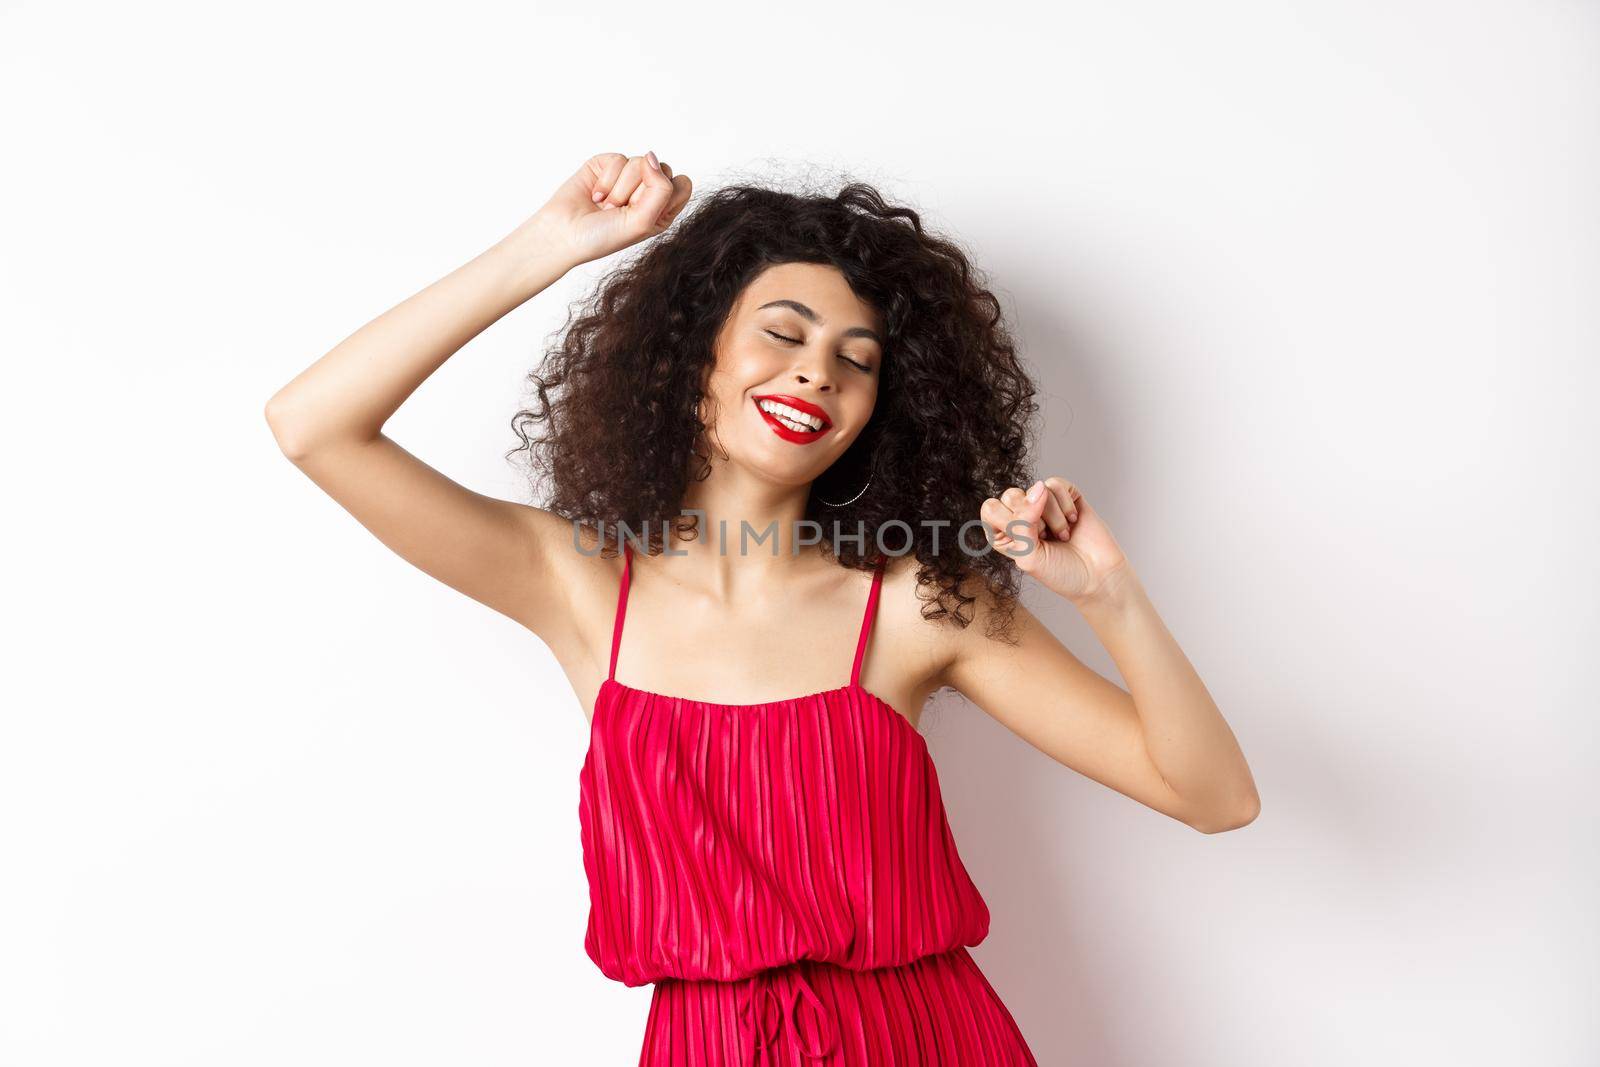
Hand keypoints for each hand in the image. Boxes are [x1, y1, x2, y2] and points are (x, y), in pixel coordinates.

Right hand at [524, 151, 692, 267]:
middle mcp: (647, 192)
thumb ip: (660, 189)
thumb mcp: (642, 222)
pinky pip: (619, 159)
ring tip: (606, 206)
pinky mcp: (607, 166)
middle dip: (639, 192)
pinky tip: (595, 195)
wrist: (564, 234)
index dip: (665, 193)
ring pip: (640, 162)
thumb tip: (651, 155)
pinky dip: (606, 180)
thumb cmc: (603, 237)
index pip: (682, 185)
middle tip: (621, 211)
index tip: (644, 210)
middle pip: (663, 170)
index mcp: (662, 210)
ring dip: (620, 189)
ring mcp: (627, 178)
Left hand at [980, 477, 1131, 604]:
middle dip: (1032, 518)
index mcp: (1004, 534)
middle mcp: (1021, 517)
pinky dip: (1066, 504)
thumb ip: (1022, 523)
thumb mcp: (1030, 556)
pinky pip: (1056, 484)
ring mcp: (1043, 505)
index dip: (1007, 521)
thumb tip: (1038, 487)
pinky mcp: (1065, 496)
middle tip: (1047, 538)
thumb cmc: (1061, 573)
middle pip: (1011, 495)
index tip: (1026, 540)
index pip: (990, 509)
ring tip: (1063, 535)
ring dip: (1053, 517)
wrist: (1098, 576)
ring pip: (1036, 489)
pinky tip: (1073, 520)